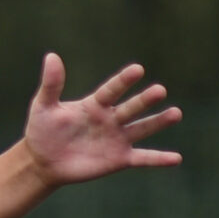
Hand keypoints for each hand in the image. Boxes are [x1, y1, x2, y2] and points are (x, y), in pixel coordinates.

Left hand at [20, 55, 181, 185]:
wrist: (42, 161)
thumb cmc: (42, 130)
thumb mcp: (43, 107)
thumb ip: (51, 84)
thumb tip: (51, 56)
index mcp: (94, 104)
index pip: (112, 90)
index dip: (123, 81)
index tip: (138, 69)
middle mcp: (111, 119)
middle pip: (131, 107)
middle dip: (144, 100)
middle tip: (160, 91)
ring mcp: (117, 138)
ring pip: (142, 128)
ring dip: (158, 122)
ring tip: (176, 113)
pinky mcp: (120, 158)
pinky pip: (142, 158)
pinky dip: (159, 159)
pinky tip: (176, 158)